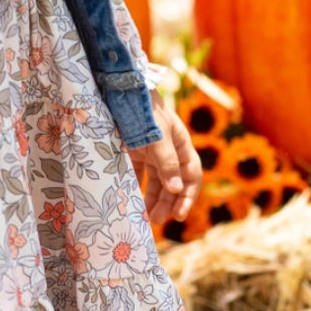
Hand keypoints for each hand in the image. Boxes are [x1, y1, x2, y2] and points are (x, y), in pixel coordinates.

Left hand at [132, 95, 200, 226]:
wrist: (118, 88)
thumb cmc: (142, 109)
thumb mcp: (157, 136)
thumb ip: (166, 162)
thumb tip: (177, 190)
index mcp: (181, 144)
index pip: (191, 176)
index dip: (188, 197)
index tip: (179, 215)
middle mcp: (168, 150)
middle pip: (173, 183)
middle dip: (168, 203)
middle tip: (157, 221)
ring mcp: (151, 151)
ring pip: (156, 181)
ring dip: (153, 200)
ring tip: (146, 218)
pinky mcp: (133, 151)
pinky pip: (138, 175)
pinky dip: (137, 188)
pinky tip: (132, 202)